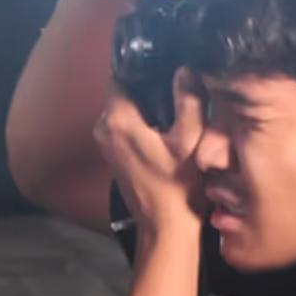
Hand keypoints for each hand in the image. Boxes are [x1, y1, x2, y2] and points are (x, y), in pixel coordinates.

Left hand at [93, 68, 207, 236]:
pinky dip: (139, 124)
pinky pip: (122, 127)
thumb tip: (186, 73)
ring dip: (143, 109)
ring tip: (169, 117)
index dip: (141, 71)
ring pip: (122, 110)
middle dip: (145, 90)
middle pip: (121, 93)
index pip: (119, 78)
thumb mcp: (191, 141)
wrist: (165, 225)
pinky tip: (162, 134)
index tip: (161, 70)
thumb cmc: (177, 188)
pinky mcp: (111, 154)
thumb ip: (189, 102)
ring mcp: (105, 143)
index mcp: (118, 121)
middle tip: (172, 97)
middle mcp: (104, 130)